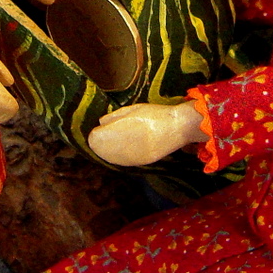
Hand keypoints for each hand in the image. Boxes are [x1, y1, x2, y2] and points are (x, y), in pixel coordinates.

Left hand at [88, 101, 204, 166]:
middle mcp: (122, 148)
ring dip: (107, 151)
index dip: (96, 134)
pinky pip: (122, 161)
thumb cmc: (155, 114)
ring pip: (110, 158)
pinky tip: (121, 150)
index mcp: (119, 132)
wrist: (177, 128)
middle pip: (100, 150)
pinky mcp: (140, 163)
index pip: (95, 138)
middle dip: (100, 144)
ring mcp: (131, 158)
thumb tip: (101, 124)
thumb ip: (114, 117)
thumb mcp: (133, 109)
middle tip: (101, 137)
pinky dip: (118, 156)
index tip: (99, 130)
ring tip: (110, 144)